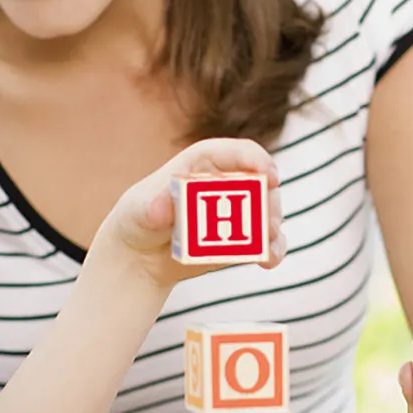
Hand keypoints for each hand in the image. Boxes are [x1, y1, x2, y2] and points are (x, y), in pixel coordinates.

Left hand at [100, 137, 284, 288]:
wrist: (142, 253)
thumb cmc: (139, 218)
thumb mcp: (139, 208)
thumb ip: (152, 207)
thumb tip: (162, 209)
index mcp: (203, 162)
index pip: (236, 152)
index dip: (256, 159)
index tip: (269, 175)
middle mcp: (228, 181)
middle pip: (259, 183)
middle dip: (269, 202)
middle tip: (267, 225)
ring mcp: (239, 209)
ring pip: (268, 212)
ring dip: (272, 228)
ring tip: (266, 248)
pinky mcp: (244, 238)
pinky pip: (267, 241)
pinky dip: (272, 249)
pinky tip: (268, 260)